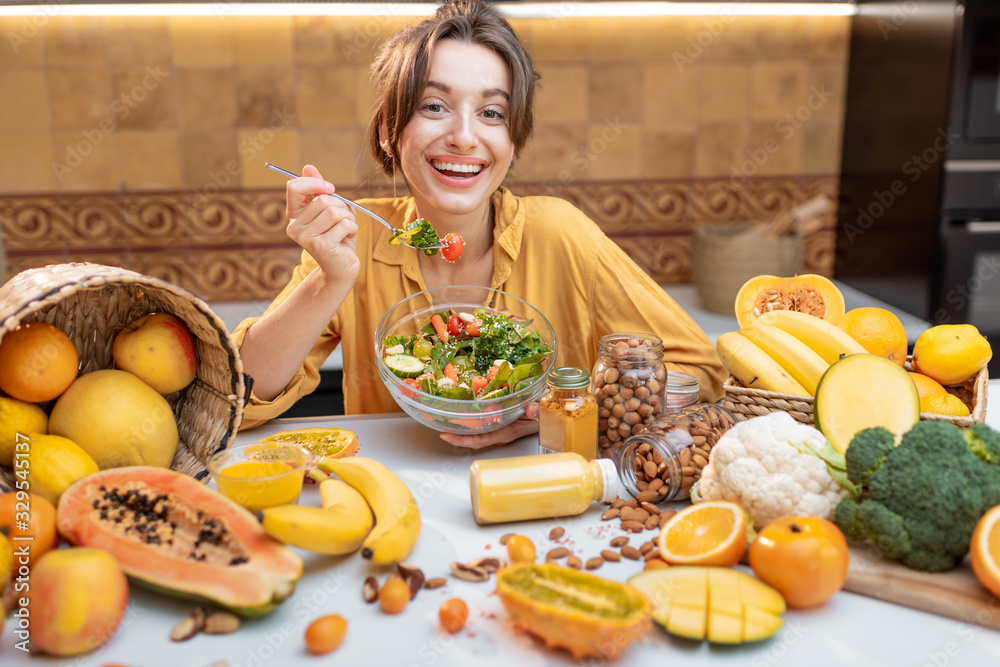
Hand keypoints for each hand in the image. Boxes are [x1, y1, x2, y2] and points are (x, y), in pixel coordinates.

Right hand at [285, 164, 359, 279]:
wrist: (341, 268)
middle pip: (323, 200)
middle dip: (341, 206)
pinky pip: (344, 224)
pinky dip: (353, 228)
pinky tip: (349, 237)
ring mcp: (306, 238)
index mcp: (294, 215)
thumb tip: (308, 167)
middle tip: (345, 218)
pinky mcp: (321, 246)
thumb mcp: (328, 211)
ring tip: (348, 228)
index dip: (315, 183)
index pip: (294, 187)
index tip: (330, 189)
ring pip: (334, 211)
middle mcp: (295, 226)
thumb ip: (318, 191)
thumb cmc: (336, 238)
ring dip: (349, 217)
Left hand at [439, 402, 539, 449]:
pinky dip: (469, 417)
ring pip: (475, 430)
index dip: (462, 440)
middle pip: (472, 437)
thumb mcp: (544, 411)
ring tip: (442, 417)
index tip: (446, 436)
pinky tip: (460, 409)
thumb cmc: (546, 413)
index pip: (480, 440)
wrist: (553, 411)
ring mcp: (499, 426)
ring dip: (460, 425)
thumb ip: (538, 411)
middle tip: (436, 424)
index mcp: (507, 431)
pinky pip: (481, 422)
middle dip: (454, 433)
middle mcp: (500, 431)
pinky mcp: (500, 419)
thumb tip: (531, 410)